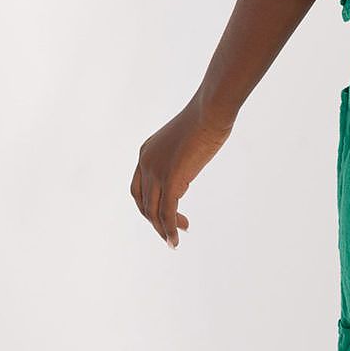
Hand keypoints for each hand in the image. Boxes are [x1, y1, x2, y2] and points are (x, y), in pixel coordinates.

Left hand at [130, 96, 233, 247]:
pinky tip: (176, 239)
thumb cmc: (205, 120)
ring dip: (163, 229)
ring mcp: (156, 172)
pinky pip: (167, 213)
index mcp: (145, 152)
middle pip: (143, 203)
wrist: (210, 111)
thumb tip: (182, 180)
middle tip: (173, 229)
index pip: (139, 188)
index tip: (167, 213)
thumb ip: (178, 162)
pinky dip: (169, 229)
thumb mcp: (184, 144)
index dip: (149, 205)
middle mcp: (145, 163)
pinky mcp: (170, 179)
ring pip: (153, 212)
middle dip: (155, 220)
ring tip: (175, 238)